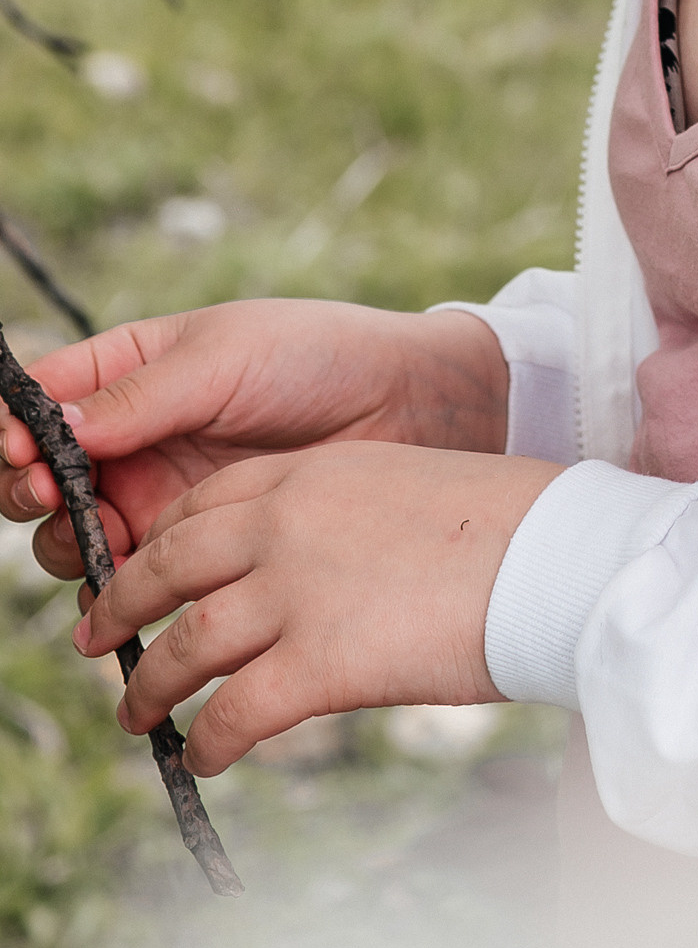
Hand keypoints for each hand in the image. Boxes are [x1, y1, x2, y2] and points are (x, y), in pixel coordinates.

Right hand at [0, 300, 508, 580]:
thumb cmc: (320, 357)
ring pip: (71, 534)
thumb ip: (139, 396)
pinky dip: (113, 589)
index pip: (39, 398)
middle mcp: (133, 435)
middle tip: (56, 494)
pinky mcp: (195, 546)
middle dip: (29, 490)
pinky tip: (127, 586)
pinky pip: (129, 579)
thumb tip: (52, 424)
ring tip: (102, 540)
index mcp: (131, 368)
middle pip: (38, 475)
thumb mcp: (226, 357)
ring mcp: (158, 493)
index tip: (26, 448)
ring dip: (66, 543)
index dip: (16, 427)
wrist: (408, 411)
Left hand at [73, 442, 560, 771]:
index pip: (204, 504)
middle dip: (123, 608)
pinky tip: (205, 756)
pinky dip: (208, 740)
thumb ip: (339, 518)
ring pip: (184, 646)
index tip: (141, 570)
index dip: (158, 542)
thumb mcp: (402, 489)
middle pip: (168, 567)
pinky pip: (233, 713)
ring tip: (136, 714)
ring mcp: (295, 594)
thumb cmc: (504, 525)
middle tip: (95, 638)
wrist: (553, 555)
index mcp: (308, 474)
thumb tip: (309, 571)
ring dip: (149, 687)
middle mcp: (285, 526)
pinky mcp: (318, 664)